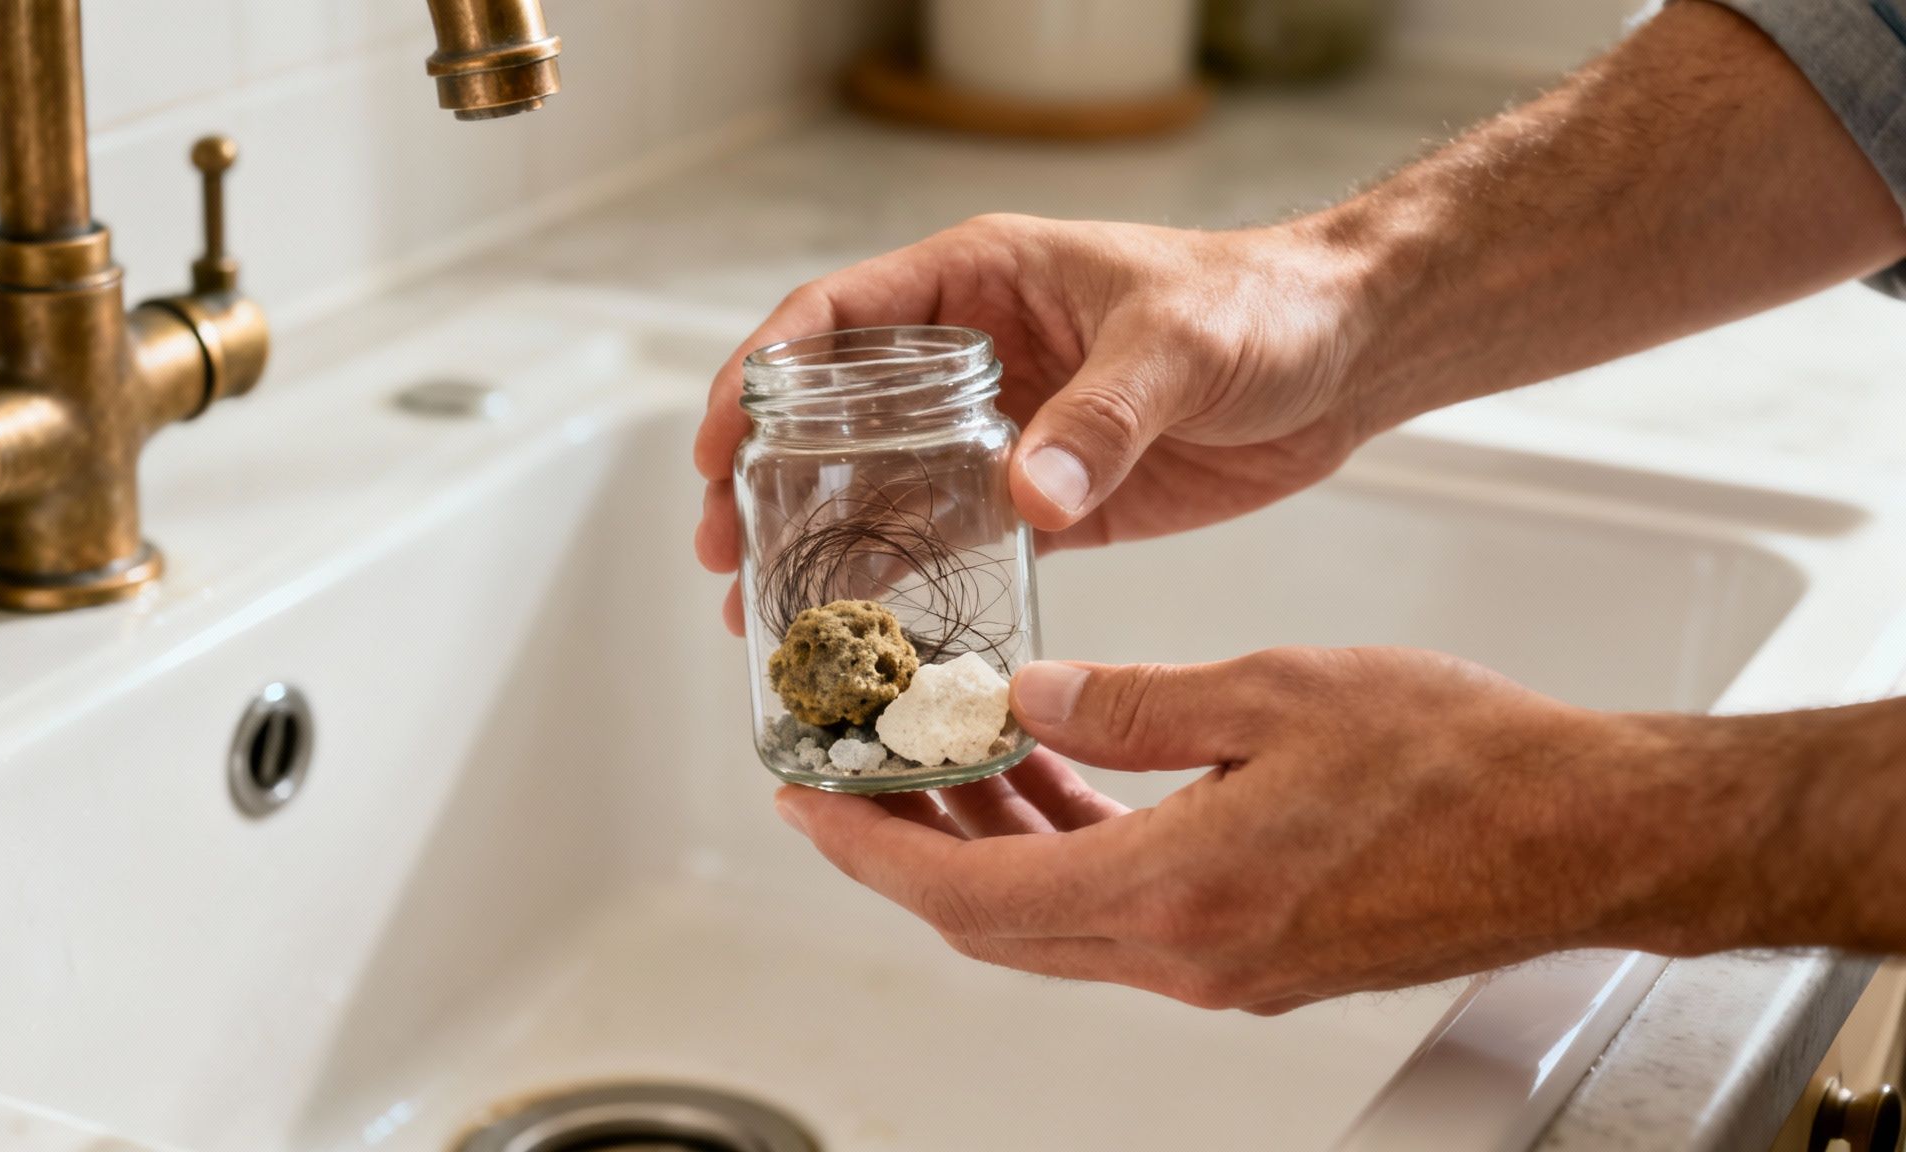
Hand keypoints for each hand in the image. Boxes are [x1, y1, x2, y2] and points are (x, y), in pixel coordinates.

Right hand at [693, 214, 1373, 632]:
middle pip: (833, 414)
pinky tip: (864, 633)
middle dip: (764, 478)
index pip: (834, 319)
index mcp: (980, 283)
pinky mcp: (1047, 501)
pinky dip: (903, 584)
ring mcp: (1004, 433)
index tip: (715, 444)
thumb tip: (1029, 493)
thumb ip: (1105, 415)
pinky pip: (953, 541)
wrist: (1351, 356)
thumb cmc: (1267, 307)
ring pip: (881, 487)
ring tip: (764, 612)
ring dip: (818, 544)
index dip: (757, 376)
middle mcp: (975, 358)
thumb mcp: (1182, 343)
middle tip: (721, 550)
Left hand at [773, 646, 1766, 1011]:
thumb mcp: (1273, 690)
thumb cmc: (1464, 763)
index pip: (967, 892)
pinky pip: (1119, 910)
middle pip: (993, 919)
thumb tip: (1028, 703)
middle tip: (853, 780)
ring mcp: (1220, 966)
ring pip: (1053, 917)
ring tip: (948, 760)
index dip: (869, 850)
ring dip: (989, 845)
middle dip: (907, 849)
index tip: (806, 804)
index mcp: (1174, 892)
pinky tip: (1056, 779)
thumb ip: (1131, 702)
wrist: (1583, 832)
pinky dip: (1066, 849)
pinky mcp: (1254, 954)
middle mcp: (1185, 954)